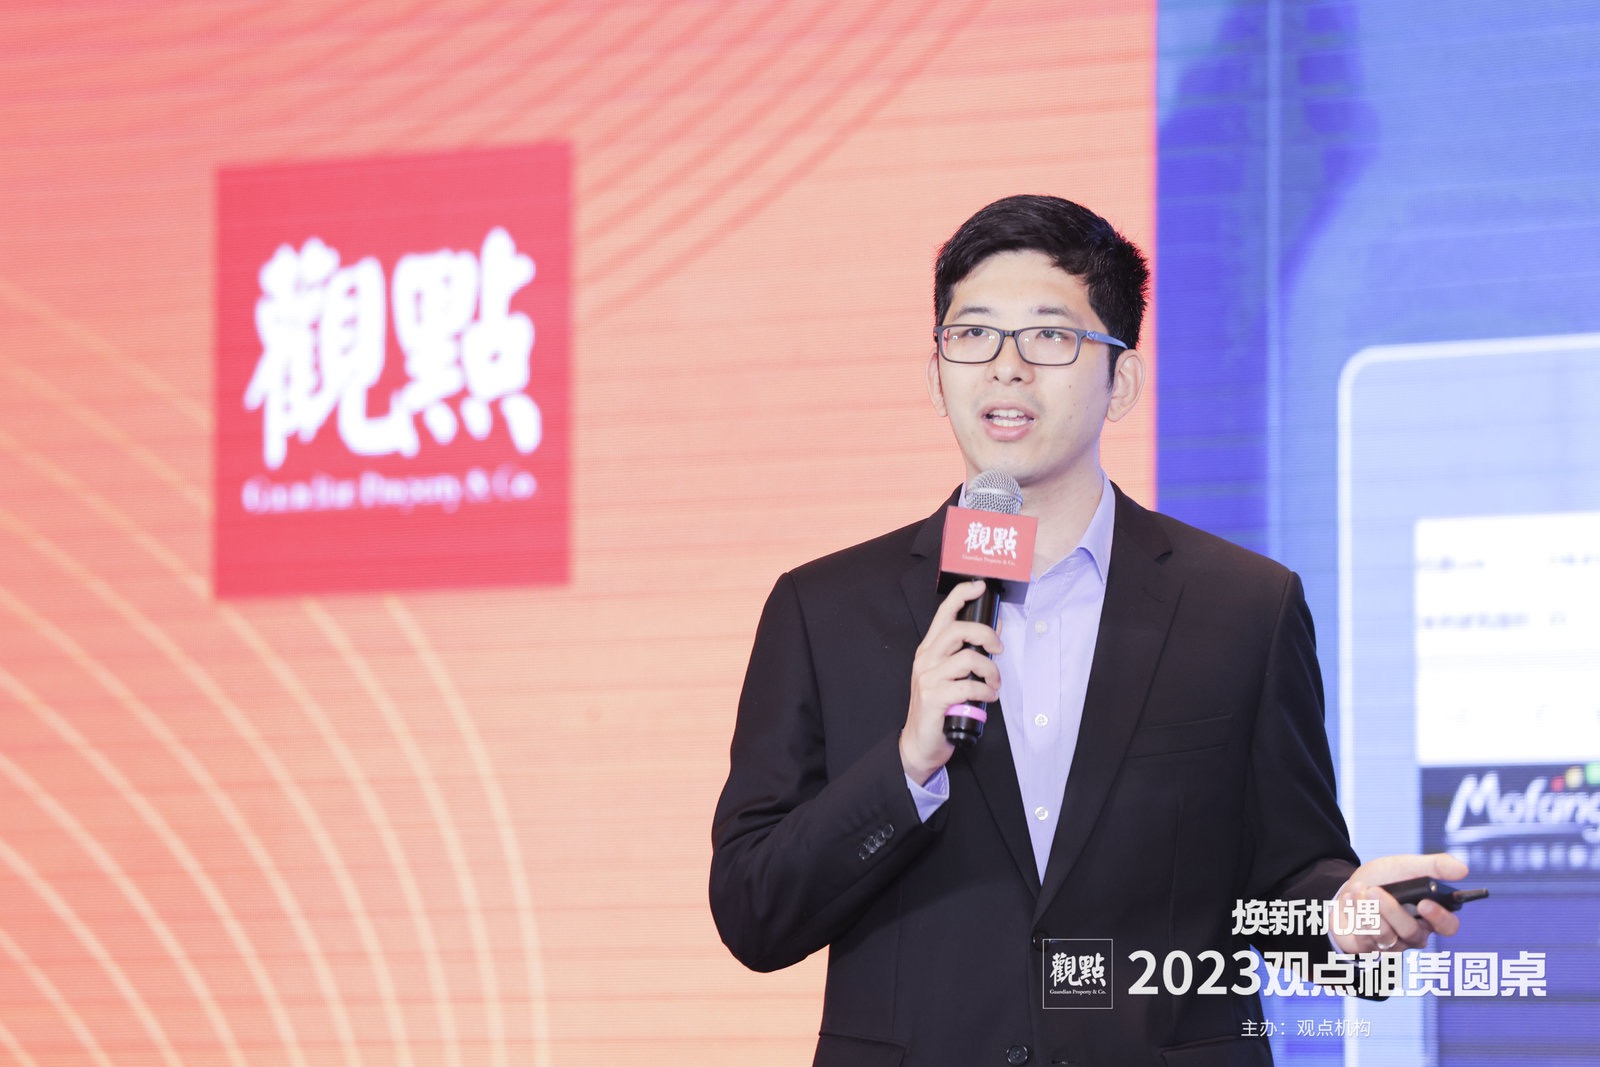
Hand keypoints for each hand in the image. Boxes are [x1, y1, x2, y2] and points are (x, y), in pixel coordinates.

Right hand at [900, 579, 1001, 784]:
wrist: (920, 744)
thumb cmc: (938, 709)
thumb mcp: (950, 677)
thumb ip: (966, 655)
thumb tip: (994, 634)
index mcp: (928, 651)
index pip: (943, 614)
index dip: (961, 595)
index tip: (979, 587)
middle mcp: (926, 660)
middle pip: (957, 630)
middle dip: (985, 634)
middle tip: (999, 647)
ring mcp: (928, 678)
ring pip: (967, 658)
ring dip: (990, 670)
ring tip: (994, 683)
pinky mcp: (935, 698)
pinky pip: (968, 686)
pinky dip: (985, 691)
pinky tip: (988, 697)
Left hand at [1329, 853, 1467, 953]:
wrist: (1348, 887)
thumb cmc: (1383, 880)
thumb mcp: (1405, 866)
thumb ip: (1434, 866)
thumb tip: (1463, 869)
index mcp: (1430, 914)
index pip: (1448, 926)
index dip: (1440, 918)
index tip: (1424, 903)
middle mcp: (1414, 933)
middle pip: (1413, 933)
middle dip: (1392, 911)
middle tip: (1375, 891)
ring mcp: (1392, 944)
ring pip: (1387, 937)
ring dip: (1369, 910)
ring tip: (1361, 890)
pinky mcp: (1369, 948)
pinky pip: (1365, 938)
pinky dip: (1355, 912)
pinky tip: (1352, 898)